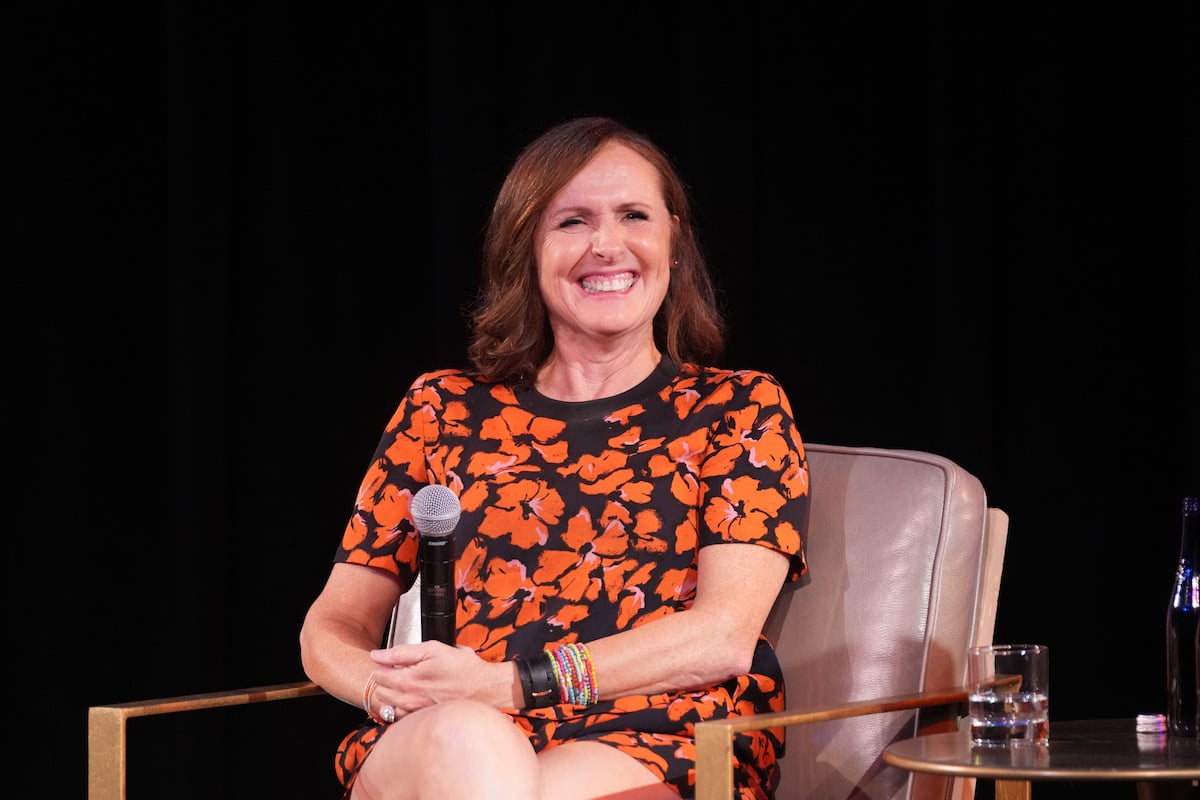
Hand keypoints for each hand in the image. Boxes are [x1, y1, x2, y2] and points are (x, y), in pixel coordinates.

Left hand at [368, 641, 513, 718]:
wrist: (484, 689)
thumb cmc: (462, 668)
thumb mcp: (432, 649)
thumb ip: (401, 652)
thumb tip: (376, 655)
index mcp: (407, 680)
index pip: (378, 675)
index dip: (384, 665)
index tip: (395, 662)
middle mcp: (407, 700)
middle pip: (380, 691)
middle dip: (386, 680)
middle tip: (402, 671)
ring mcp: (414, 712)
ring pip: (388, 705)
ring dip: (393, 695)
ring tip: (409, 685)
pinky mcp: (422, 719)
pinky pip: (401, 716)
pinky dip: (402, 707)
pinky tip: (415, 697)